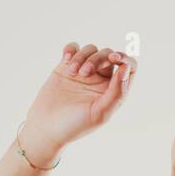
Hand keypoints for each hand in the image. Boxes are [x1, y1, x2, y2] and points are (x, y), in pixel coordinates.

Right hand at [21, 41, 137, 155]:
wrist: (46, 127)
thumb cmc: (75, 125)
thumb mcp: (100, 113)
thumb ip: (117, 93)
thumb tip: (125, 68)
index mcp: (113, 91)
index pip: (129, 68)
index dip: (125, 58)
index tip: (115, 59)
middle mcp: (101, 80)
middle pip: (108, 55)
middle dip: (98, 59)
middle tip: (85, 72)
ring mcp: (83, 72)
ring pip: (90, 50)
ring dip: (82, 57)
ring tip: (72, 73)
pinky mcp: (66, 67)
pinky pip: (74, 48)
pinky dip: (71, 50)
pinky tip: (66, 60)